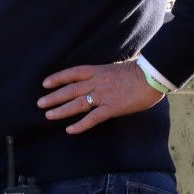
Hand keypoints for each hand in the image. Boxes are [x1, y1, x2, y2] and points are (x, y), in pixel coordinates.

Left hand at [37, 58, 164, 134]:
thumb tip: (122, 63)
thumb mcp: (124, 65)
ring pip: (77, 103)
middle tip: (40, 103)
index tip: (45, 83)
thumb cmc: (143, 69)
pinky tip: (70, 130)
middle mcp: (97, 83)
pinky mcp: (112, 108)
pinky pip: (92, 118)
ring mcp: (103, 96)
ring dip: (61, 110)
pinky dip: (80, 125)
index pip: (73, 73)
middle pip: (70, 90)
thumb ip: (115, 69)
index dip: (58, 78)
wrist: (153, 76)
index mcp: (99, 70)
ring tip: (48, 115)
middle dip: (54, 96)